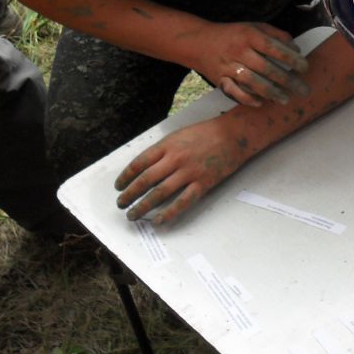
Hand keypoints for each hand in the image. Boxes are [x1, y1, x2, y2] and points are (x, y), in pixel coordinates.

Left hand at [114, 118, 249, 224]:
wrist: (234, 134)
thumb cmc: (207, 133)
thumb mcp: (179, 135)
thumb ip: (163, 150)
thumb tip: (146, 167)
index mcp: (167, 145)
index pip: (139, 163)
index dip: (125, 177)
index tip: (118, 186)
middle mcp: (175, 158)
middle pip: (145, 180)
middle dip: (129, 194)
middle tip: (121, 204)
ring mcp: (190, 171)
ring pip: (160, 193)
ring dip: (143, 206)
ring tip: (133, 215)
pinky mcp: (203, 183)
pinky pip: (183, 201)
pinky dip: (169, 213)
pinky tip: (158, 221)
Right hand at [194, 21, 309, 106]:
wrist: (198, 42)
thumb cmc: (233, 35)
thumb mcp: (254, 27)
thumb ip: (276, 35)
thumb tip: (297, 48)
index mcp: (249, 35)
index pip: (274, 48)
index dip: (292, 58)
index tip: (305, 68)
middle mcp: (239, 50)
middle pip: (266, 68)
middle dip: (287, 80)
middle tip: (303, 90)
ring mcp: (228, 66)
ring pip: (252, 82)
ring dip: (271, 92)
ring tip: (286, 99)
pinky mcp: (219, 79)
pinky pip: (234, 91)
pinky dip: (247, 98)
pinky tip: (261, 103)